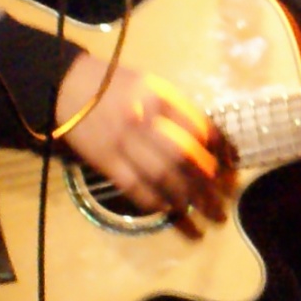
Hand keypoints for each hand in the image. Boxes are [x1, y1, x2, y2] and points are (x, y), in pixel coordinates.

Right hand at [54, 50, 231, 231]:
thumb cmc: (118, 85)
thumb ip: (179, 110)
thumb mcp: (153, 85)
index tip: (232, 168)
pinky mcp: (104, 159)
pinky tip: (170, 208)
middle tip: (224, 203)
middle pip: (184, 157)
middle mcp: (144, 119)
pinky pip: (133, 185)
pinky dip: (154, 200)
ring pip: (161, 176)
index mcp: (161, 97)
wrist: (69, 87)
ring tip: (206, 214)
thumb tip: (211, 142)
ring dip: (186, 198)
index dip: (220, 151)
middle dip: (208, 185)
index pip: (200, 127)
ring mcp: (123, 141)